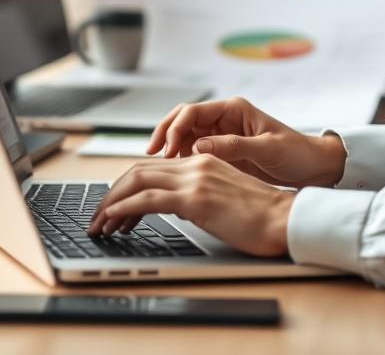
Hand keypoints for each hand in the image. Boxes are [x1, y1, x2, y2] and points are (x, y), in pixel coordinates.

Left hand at [87, 154, 293, 256]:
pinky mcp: (195, 199)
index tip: (115, 207)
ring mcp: (195, 179)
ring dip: (111, 202)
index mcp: (204, 160)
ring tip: (99, 223)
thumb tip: (179, 207)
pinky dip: (123, 208)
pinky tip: (113, 219)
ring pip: (137, 181)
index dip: (128, 185)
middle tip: (99, 216)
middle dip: (112, 193)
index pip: (155, 167)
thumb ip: (201, 194)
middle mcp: (196, 164)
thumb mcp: (225, 196)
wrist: (286, 219)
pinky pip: (147, 199)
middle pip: (139, 170)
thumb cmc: (263, 216)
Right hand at [147, 97, 347, 188]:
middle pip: (182, 120)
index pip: (192, 112)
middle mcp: (225, 119)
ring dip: (170, 149)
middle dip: (164, 134)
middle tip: (150, 155)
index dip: (174, 128)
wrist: (316, 168)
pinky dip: (181, 160)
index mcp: (234, 110)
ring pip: (185, 136)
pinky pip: (194, 152)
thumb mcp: (268, 149)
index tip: (165, 149)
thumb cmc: (297, 153)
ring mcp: (222, 135)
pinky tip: (176, 174)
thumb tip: (200, 148)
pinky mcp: (224, 152)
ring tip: (160, 168)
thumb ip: (234, 147)